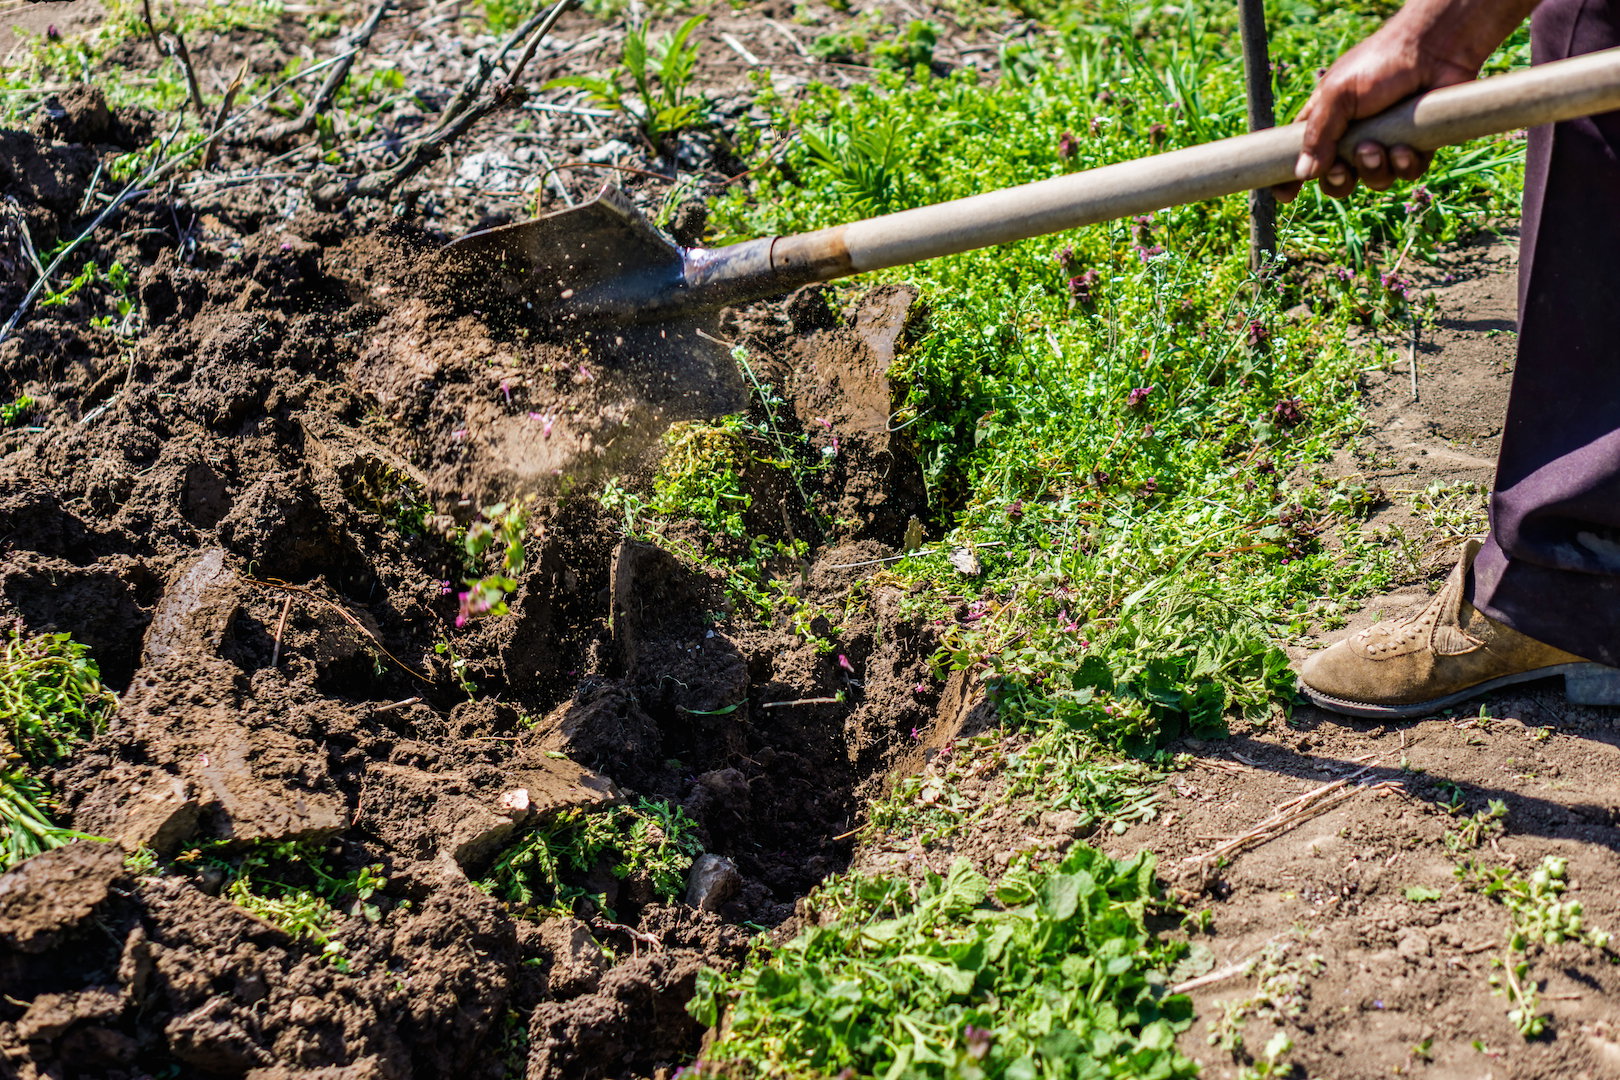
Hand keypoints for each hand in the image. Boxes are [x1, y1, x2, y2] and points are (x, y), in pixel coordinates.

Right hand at [1273, 0, 1534, 201]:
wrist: (1436, 49)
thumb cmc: (1381, 63)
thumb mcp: (1338, 95)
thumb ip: (1318, 135)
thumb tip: (1303, 175)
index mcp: (1327, 122)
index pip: (1301, 156)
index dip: (1290, 178)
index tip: (1284, 195)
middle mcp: (1354, 137)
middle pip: (1337, 180)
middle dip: (1337, 181)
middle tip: (1341, 169)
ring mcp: (1386, 143)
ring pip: (1373, 180)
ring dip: (1372, 170)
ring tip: (1377, 146)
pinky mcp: (1417, 146)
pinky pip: (1406, 174)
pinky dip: (1403, 164)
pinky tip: (1405, 146)